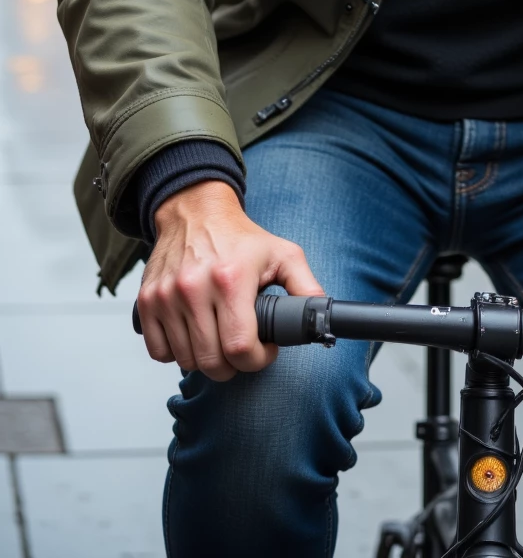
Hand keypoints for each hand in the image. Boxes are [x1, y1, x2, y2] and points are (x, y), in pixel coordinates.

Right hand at [136, 180, 321, 380]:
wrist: (195, 212)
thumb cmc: (240, 238)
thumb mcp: (283, 254)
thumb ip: (305, 287)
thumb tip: (321, 317)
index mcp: (231, 278)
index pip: (240, 348)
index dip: (258, 360)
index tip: (265, 350)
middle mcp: (194, 288)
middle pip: (213, 362)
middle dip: (235, 364)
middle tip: (244, 347)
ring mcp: (166, 297)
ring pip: (187, 361)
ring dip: (207, 358)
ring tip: (221, 335)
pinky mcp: (147, 302)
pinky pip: (159, 353)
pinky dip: (178, 352)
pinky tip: (195, 333)